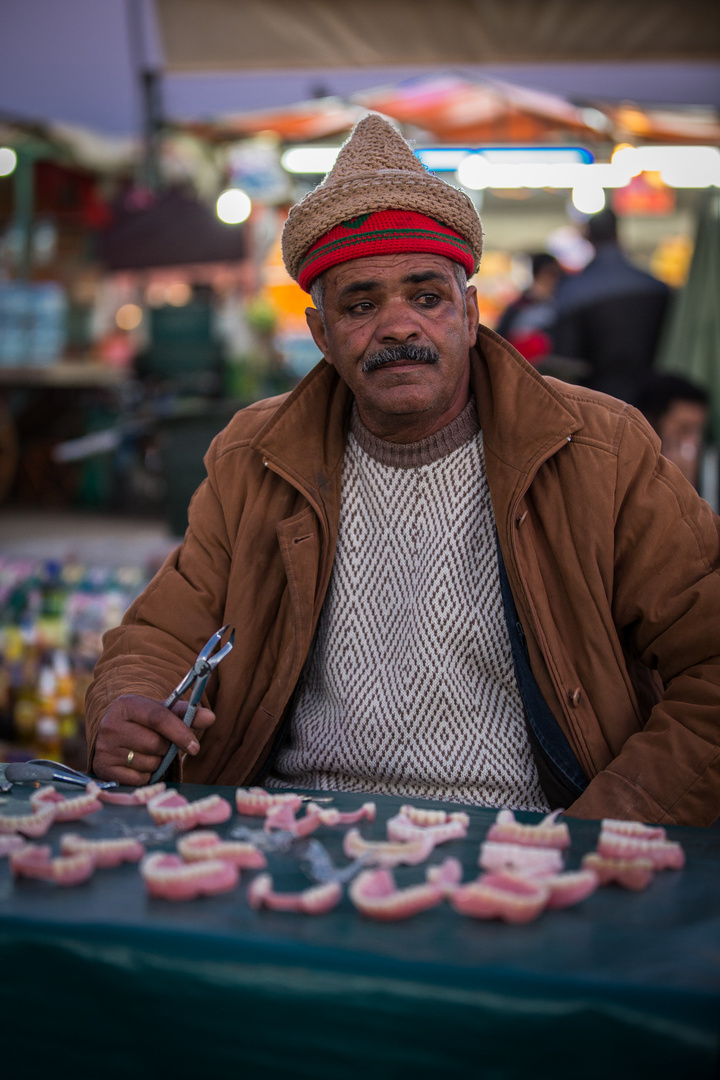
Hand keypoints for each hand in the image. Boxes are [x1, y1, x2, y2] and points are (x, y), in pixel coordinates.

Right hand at [91, 694, 215, 785]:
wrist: (115, 734)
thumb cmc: (144, 723)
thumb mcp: (163, 713)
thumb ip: (187, 715)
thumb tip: (211, 717)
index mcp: (127, 705)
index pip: (158, 718)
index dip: (180, 733)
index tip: (195, 747)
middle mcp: (110, 725)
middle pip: (155, 744)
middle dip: (166, 748)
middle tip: (160, 744)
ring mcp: (104, 748)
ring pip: (148, 763)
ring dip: (156, 762)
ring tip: (147, 753)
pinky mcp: (103, 768)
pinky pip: (138, 779)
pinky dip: (146, 775)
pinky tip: (138, 764)